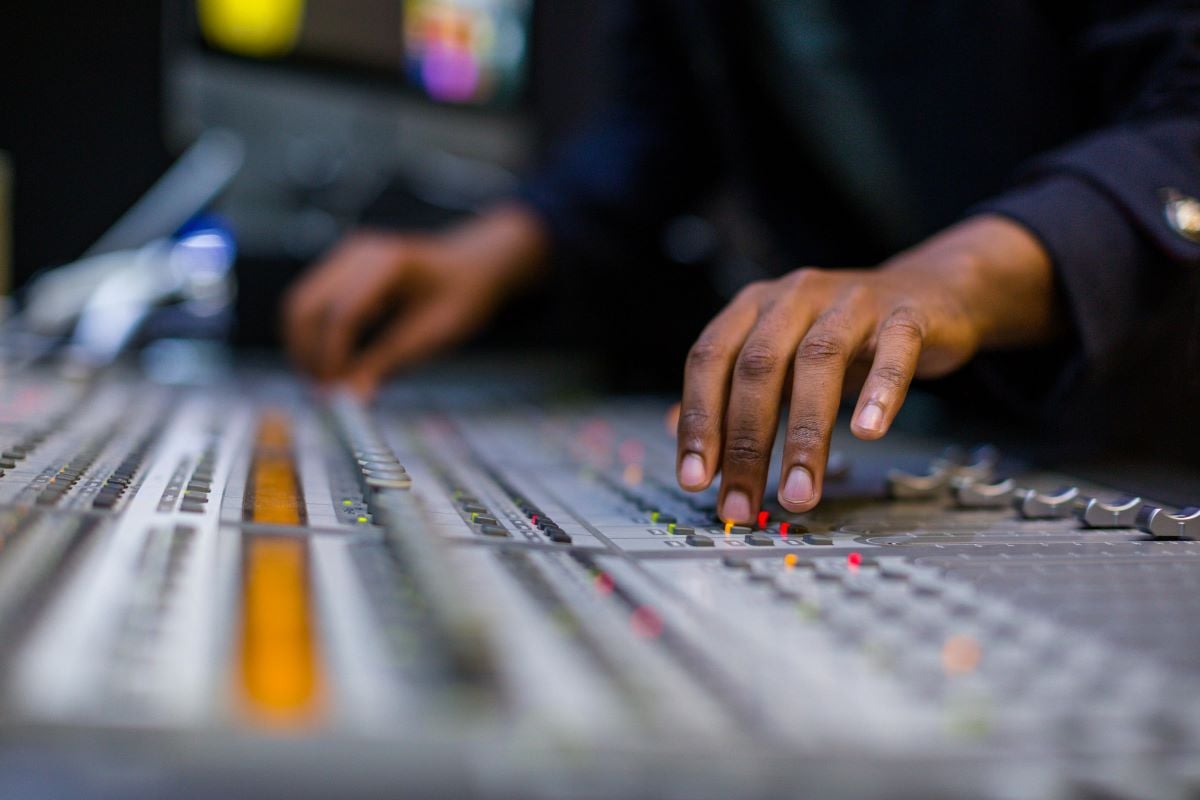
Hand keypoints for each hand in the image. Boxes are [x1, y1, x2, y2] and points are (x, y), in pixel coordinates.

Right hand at [283, 205, 547, 396]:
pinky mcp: (340, 268)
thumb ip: (389, 361)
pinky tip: (335, 358)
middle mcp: (358, 253)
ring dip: (303, 345)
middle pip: (305, 306)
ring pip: (299, 304)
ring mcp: (345, 256)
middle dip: (307, 353)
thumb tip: (351, 396)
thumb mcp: (433, 334)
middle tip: (323, 392)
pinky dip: (312, 334)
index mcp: (387, 264)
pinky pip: (311, 302)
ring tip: (326, 381)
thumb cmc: (463, 295)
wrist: (474, 265)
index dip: (332, 358)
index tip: (335, 392)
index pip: (341, 314)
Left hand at [675, 215, 1059, 521]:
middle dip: (746, 444)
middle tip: (743, 503)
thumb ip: (729, 390)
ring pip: (818, 361)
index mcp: (754, 307)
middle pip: (758, 368)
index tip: (695, 479)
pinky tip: (868, 432)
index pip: (709, 360)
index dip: (699, 420)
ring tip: (800, 492)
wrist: (926, 292)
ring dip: (805, 435)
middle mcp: (795, 297)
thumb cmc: (842, 333)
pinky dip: (879, 391)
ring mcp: (851, 301)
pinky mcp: (905, 314)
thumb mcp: (780, 356)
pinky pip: (892, 351)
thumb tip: (676, 430)